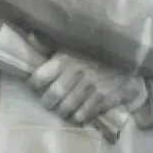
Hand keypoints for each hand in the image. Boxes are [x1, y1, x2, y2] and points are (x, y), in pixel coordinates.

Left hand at [28, 52, 146, 125]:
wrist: (123, 62)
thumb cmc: (90, 55)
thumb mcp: (69, 46)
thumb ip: (49, 44)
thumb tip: (30, 36)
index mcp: (64, 58)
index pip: (39, 78)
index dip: (34, 86)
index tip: (36, 89)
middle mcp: (75, 71)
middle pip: (51, 96)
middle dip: (47, 103)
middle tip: (48, 104)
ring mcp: (89, 85)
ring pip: (66, 108)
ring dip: (62, 112)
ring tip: (61, 110)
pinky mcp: (102, 97)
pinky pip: (83, 114)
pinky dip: (78, 116)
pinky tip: (77, 114)